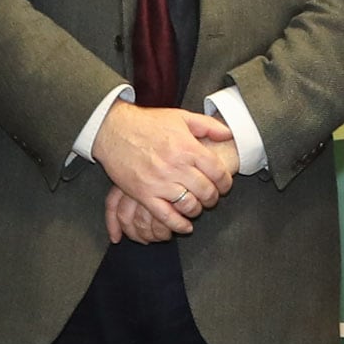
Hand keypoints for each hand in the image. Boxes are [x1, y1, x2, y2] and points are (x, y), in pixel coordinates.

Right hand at [96, 102, 236, 232]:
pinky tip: (184, 226)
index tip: (224, 185)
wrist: (114, 130)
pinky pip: (166, 216)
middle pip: (206, 191)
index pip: (217, 172)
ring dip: (197, 210)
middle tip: (211, 197)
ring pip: (189, 205)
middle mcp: (176, 166)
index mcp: (187, 148)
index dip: (225, 182)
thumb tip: (228, 134)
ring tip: (196, 207)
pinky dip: (178, 225)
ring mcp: (159, 182)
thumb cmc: (148, 123)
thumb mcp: (181, 117)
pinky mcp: (144, 194)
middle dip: (213, 198)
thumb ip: (208, 125)